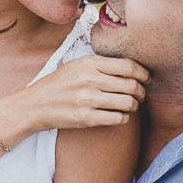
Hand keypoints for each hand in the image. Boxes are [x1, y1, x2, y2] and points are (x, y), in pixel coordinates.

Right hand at [17, 56, 148, 133]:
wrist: (35, 104)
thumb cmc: (60, 84)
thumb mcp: (78, 65)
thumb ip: (103, 64)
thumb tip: (133, 68)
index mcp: (89, 63)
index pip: (129, 66)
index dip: (143, 73)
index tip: (146, 78)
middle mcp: (89, 79)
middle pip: (132, 85)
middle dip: (141, 91)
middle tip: (140, 94)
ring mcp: (87, 99)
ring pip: (128, 103)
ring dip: (134, 106)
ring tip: (130, 106)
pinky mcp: (85, 118)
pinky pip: (118, 118)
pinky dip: (124, 118)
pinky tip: (119, 115)